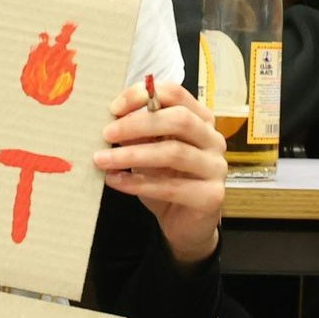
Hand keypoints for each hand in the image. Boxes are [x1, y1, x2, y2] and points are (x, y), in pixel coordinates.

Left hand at [97, 75, 224, 261]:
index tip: (113, 108)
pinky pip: (171, 187)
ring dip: (132, 155)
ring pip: (173, 152)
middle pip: (179, 119)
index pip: (175, 94)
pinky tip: (115, 181)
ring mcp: (216, 167)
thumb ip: (139, 134)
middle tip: (106, 133)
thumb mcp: (149, 151)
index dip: (143, 96)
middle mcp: (213, 139)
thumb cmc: (167, 180)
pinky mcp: (211, 195)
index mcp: (200, 119)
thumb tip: (113, 119)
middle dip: (138, 124)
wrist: (185, 224)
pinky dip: (138, 183)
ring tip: (102, 160)